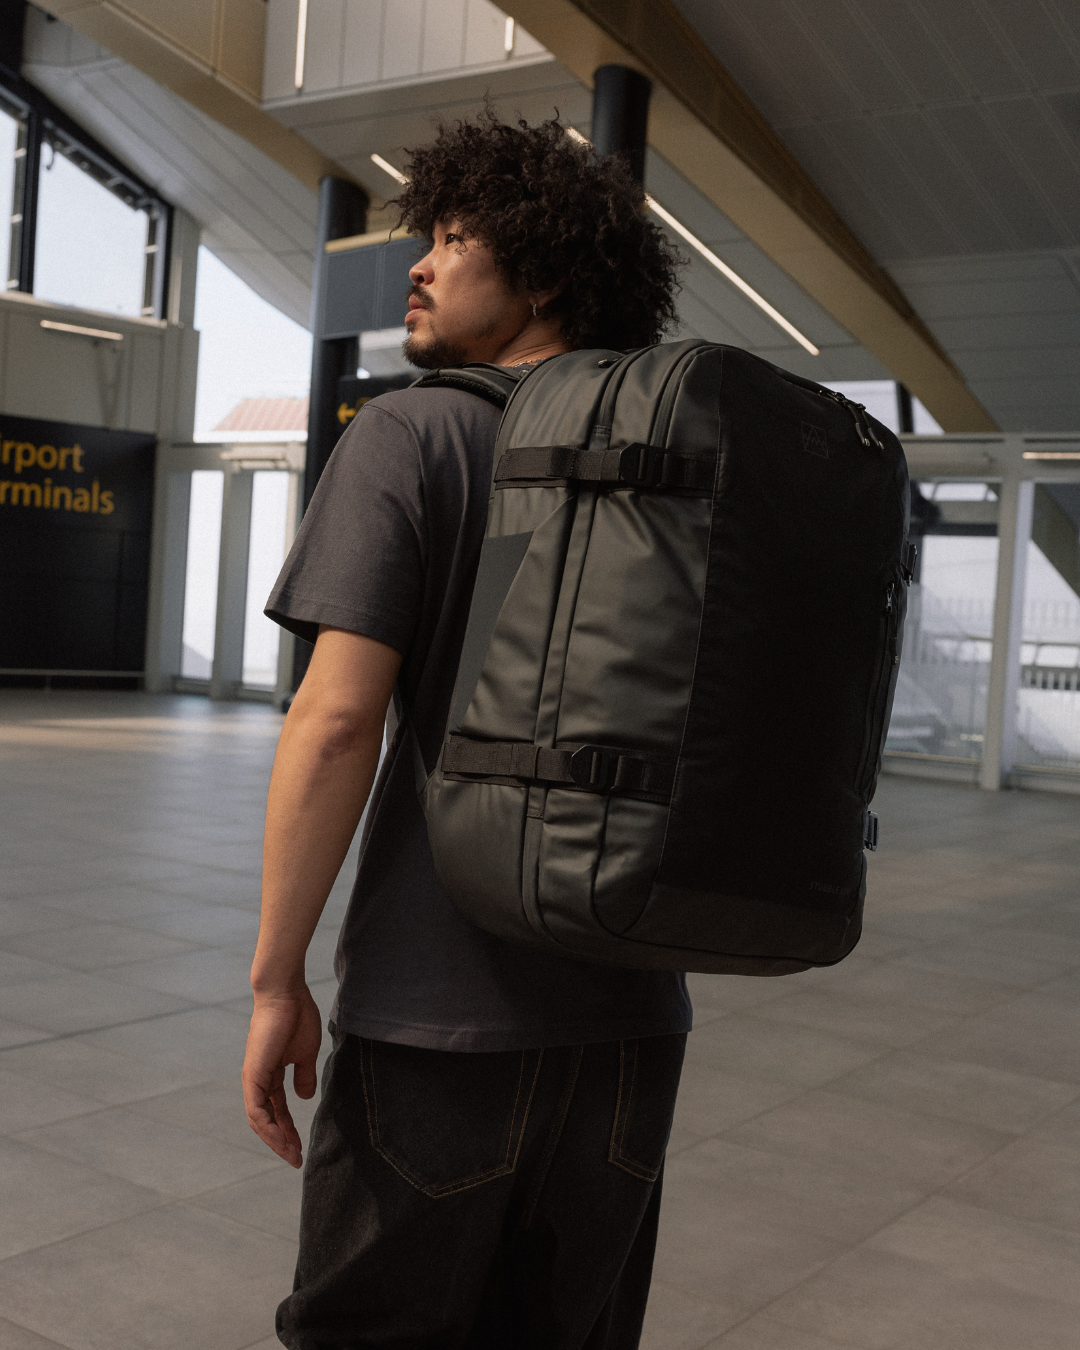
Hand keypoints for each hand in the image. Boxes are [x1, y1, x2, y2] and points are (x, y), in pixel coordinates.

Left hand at [242, 988, 321, 1167]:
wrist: (285, 994)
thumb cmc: (297, 1016)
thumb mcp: (305, 1053)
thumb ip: (304, 1076)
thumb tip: (304, 1098)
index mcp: (270, 1073)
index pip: (277, 1109)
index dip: (288, 1128)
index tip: (300, 1146)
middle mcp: (257, 1079)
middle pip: (266, 1119)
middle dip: (281, 1140)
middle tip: (296, 1158)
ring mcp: (253, 1078)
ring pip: (259, 1119)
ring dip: (275, 1139)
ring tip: (292, 1154)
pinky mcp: (253, 1075)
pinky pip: (257, 1110)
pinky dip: (268, 1127)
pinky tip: (281, 1139)